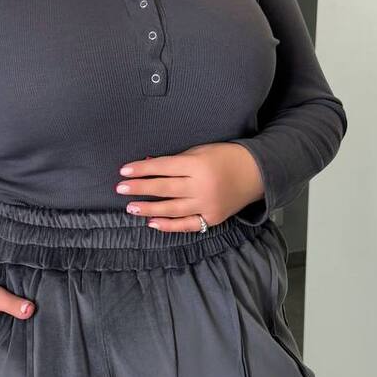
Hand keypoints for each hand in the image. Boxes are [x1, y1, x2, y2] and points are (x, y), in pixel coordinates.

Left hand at [115, 143, 264, 231]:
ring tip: (130, 208)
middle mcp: (202, 186)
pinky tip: (152, 223)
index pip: (164, 167)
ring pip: (172, 209)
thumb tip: (147, 165)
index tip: (124, 171)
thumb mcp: (199, 151)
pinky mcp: (212, 218)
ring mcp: (207, 204)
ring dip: (149, 209)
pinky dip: (169, 225)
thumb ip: (174, 161)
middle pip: (164, 188)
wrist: (256, 173)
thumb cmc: (225, 157)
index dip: (142, 169)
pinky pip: (187, 225)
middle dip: (140, 188)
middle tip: (120, 189)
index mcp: (198, 165)